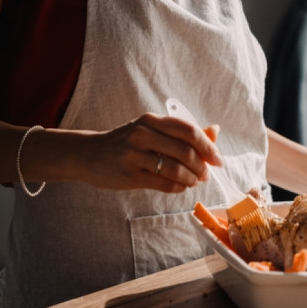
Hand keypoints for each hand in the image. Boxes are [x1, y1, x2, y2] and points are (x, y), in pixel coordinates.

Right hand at [76, 113, 223, 192]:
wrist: (88, 154)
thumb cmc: (125, 142)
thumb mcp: (151, 130)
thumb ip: (182, 132)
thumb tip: (215, 131)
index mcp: (151, 120)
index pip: (188, 130)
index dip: (208, 146)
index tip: (217, 160)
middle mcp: (142, 134)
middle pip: (185, 151)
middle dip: (202, 166)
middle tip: (206, 174)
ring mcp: (134, 154)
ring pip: (176, 169)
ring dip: (191, 179)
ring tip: (193, 182)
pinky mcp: (129, 174)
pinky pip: (163, 183)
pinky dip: (178, 187)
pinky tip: (179, 186)